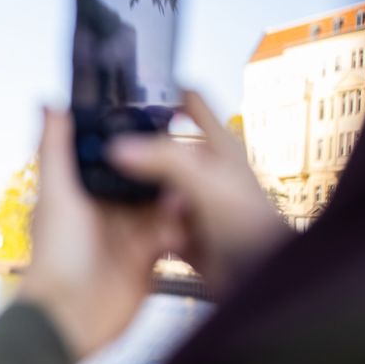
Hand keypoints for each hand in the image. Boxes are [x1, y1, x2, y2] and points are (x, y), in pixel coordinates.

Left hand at [18, 107, 186, 360]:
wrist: (71, 317)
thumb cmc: (55, 256)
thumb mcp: (56, 194)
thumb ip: (55, 149)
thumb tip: (49, 102)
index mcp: (82, 190)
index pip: (114, 156)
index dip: (136, 140)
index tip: (162, 119)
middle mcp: (106, 209)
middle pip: (144, 178)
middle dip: (166, 168)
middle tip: (187, 157)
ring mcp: (128, 234)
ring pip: (162, 203)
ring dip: (177, 197)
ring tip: (191, 191)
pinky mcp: (147, 258)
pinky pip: (173, 234)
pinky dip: (182, 226)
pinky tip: (190, 222)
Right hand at [108, 91, 291, 296]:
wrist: (259, 278)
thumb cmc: (248, 224)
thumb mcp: (203, 181)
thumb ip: (162, 159)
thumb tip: (117, 146)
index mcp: (218, 146)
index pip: (192, 102)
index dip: (167, 89)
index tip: (134, 85)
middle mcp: (206, 169)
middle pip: (164, 145)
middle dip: (138, 145)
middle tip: (105, 140)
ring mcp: (195, 201)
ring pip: (154, 186)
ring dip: (138, 190)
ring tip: (111, 184)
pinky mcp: (186, 232)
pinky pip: (154, 221)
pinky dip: (143, 222)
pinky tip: (127, 223)